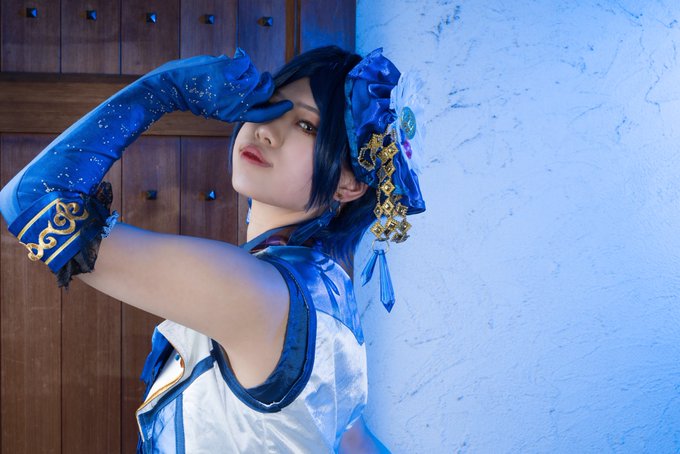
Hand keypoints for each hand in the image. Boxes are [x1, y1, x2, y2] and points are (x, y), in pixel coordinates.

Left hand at [139, 48, 291, 122]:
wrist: (173, 87)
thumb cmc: (193, 97)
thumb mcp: (217, 107)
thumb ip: (235, 101)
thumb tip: (252, 86)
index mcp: (233, 114)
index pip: (263, 114)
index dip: (277, 109)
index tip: (287, 104)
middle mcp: (236, 102)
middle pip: (264, 92)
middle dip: (267, 83)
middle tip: (266, 77)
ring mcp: (233, 85)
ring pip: (254, 74)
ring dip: (246, 69)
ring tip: (232, 69)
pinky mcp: (227, 70)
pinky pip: (244, 60)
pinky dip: (239, 57)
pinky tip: (230, 58)